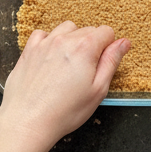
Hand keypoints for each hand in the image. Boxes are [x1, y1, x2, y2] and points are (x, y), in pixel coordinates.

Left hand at [0, 22, 129, 151]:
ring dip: (71, 41)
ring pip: (66, 29)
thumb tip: (123, 43)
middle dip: (90, 45)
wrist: (28, 122)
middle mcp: (64, 39)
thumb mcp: (98, 90)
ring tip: (68, 65)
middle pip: (87, 30)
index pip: (106, 31)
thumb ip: (112, 62)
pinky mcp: (28, 51)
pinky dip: (49, 41)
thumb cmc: (64, 112)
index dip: (108, 47)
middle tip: (84, 72)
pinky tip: (50, 59)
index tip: (102, 62)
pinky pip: (42, 35)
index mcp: (85, 47)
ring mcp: (44, 43)